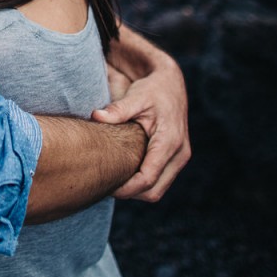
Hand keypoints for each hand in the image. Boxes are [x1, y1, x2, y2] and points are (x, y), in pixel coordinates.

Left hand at [92, 27, 190, 202]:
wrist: (171, 83)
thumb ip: (118, 109)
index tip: (106, 187)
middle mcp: (179, 153)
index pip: (148, 178)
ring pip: (158, 190)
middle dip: (130, 193)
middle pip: (154, 191)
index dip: (126, 188)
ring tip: (113, 180)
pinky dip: (143, 184)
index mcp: (169, 141)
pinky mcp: (176, 158)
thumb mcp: (136, 96)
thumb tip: (96, 116)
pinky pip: (160, 181)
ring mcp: (180, 158)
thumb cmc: (152, 89)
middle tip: (105, 186)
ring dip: (137, 191)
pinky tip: (124, 173)